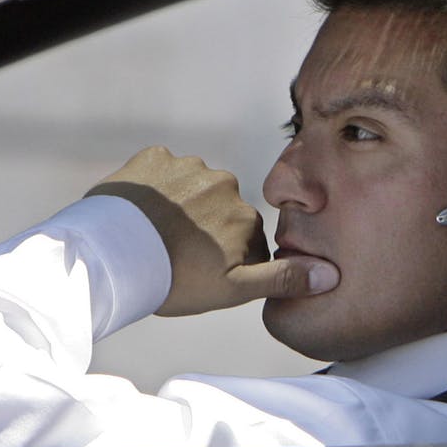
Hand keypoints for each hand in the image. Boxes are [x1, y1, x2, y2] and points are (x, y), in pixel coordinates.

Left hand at [87, 146, 338, 316]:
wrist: (114, 253)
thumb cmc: (175, 279)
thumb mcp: (233, 290)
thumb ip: (283, 279)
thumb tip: (331, 274)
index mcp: (245, 216)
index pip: (245, 239)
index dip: (225, 259)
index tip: (203, 273)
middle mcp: (224, 183)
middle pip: (219, 210)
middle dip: (205, 229)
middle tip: (177, 256)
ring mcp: (187, 166)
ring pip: (190, 189)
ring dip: (179, 207)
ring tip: (155, 237)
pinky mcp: (154, 157)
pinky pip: (160, 171)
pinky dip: (153, 189)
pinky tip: (140, 214)